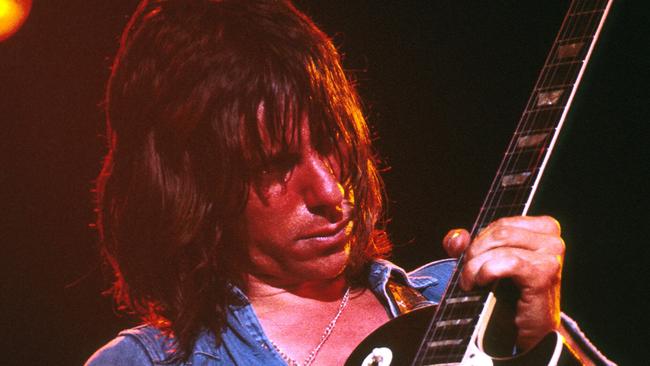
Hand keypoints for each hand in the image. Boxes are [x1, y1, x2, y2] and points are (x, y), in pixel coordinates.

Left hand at [442, 215, 563, 349]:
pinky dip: (486, 271)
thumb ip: (467, 246)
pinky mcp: (544, 274)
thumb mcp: (485, 262)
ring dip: (476, 265)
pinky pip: (508, 263)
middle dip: (475, 251)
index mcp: (544, 229)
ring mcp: (551, 256)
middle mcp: (552, 239)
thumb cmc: (509, 293)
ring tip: (469, 282)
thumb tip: (457, 237)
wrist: (527, 329)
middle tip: (466, 273)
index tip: (471, 259)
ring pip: (501, 247)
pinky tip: (480, 282)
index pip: (501, 223)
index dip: (480, 240)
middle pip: (500, 232)